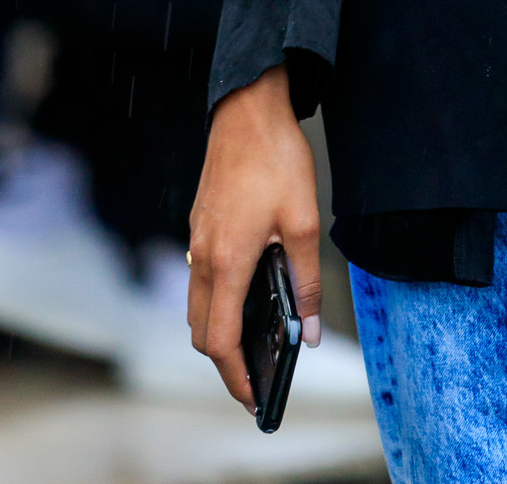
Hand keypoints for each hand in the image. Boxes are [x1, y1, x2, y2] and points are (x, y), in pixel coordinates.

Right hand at [188, 63, 322, 407]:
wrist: (247, 109)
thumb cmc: (277, 160)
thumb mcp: (304, 222)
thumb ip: (306, 280)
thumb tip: (310, 332)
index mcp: (228, 261)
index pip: (219, 340)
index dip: (235, 375)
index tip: (252, 398)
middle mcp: (203, 256)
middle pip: (201, 330)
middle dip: (225, 361)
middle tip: (256, 376)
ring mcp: (197, 240)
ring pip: (196, 305)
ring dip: (218, 330)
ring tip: (254, 342)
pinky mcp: (199, 224)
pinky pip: (199, 278)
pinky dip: (216, 300)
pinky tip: (247, 293)